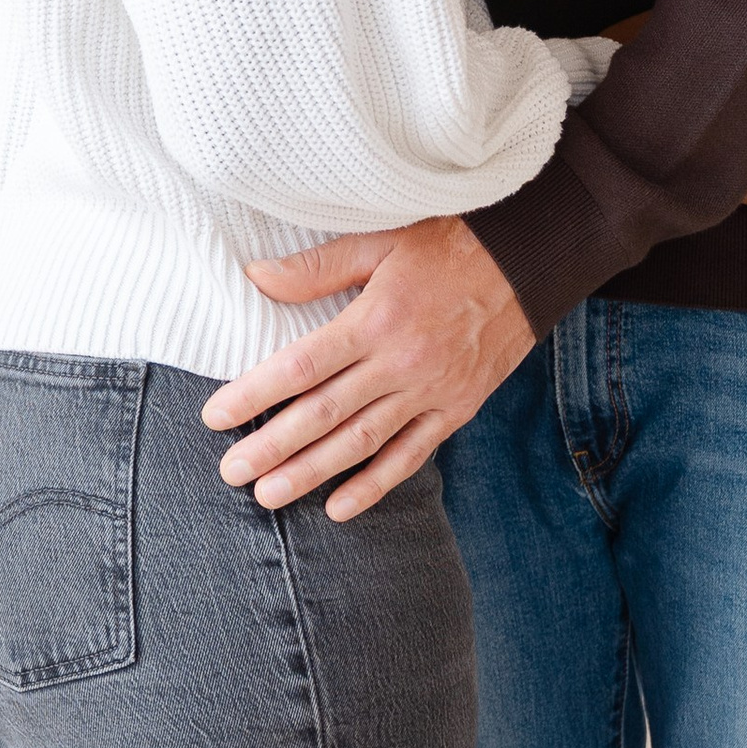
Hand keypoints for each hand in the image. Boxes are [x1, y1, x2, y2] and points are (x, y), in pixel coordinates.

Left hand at [203, 214, 533, 520]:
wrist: (530, 260)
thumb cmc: (450, 243)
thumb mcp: (382, 240)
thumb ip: (318, 267)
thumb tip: (256, 278)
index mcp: (376, 318)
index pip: (302, 365)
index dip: (255, 393)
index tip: (215, 416)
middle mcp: (401, 361)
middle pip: (324, 414)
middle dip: (273, 446)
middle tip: (230, 471)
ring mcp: (432, 391)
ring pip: (362, 442)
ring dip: (312, 472)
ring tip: (268, 496)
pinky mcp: (457, 408)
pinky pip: (411, 454)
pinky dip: (375, 484)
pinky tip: (339, 507)